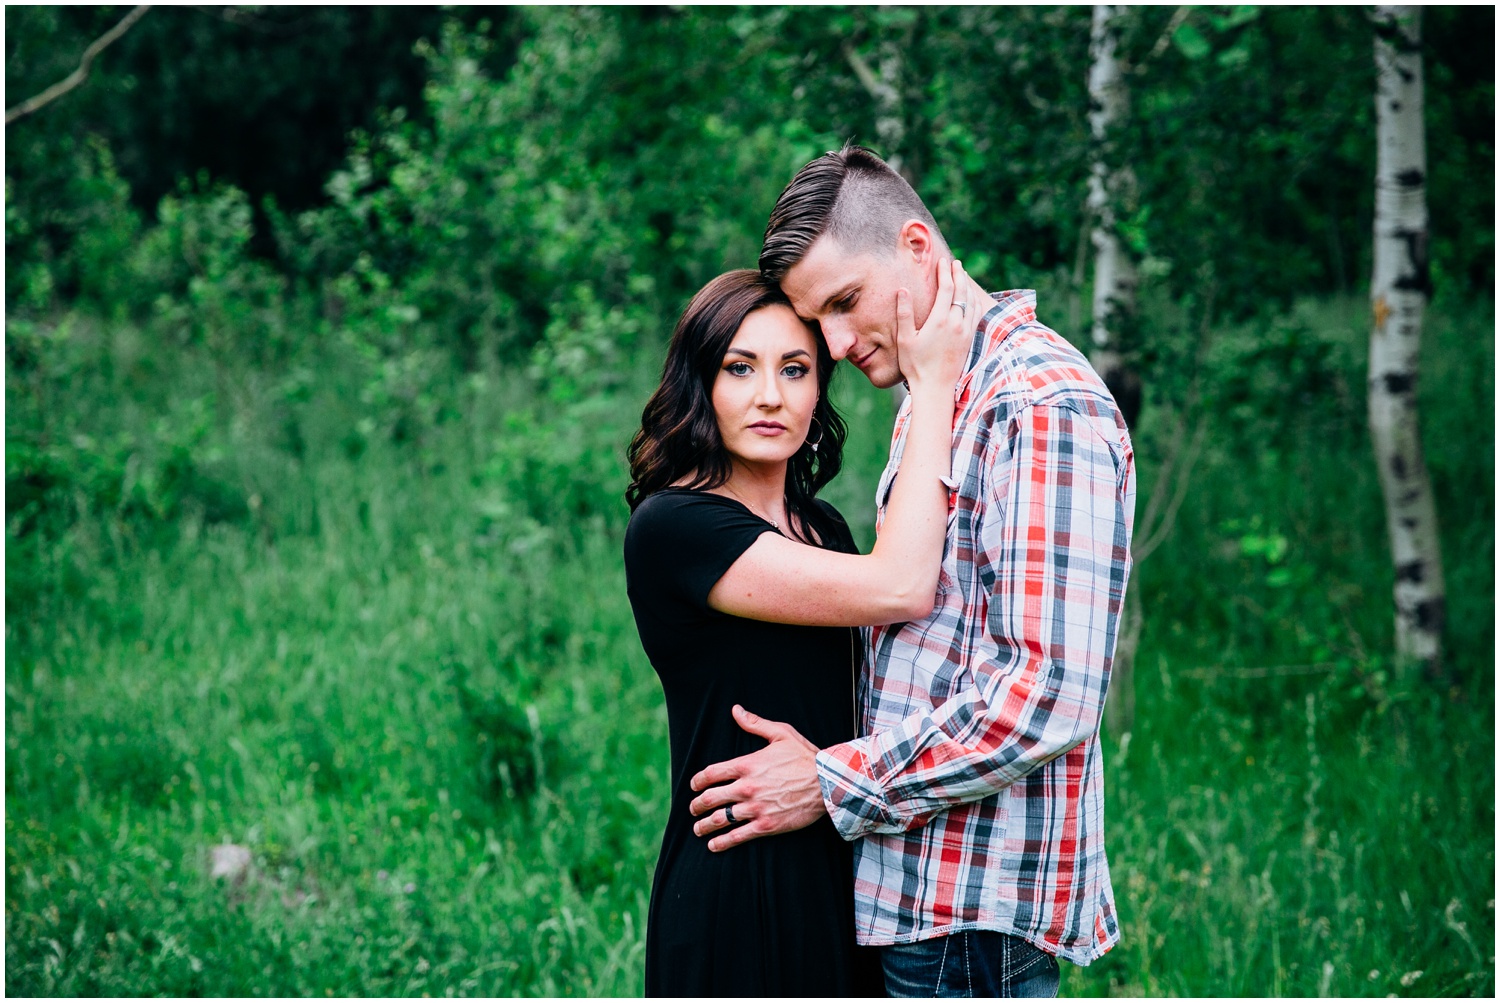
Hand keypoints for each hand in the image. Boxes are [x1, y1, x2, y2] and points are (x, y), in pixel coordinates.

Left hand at [688, 705, 826, 851]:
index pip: (711, 773)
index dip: (697, 781)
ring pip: (720, 819)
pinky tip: (713, 845)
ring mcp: (755, 808)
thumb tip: (736, 710)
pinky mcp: (766, 826)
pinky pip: (737, 836)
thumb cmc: (806, 757)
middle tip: (692, 809)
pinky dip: (722, 842)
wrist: (828, 784)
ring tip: (698, 828)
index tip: (693, 786)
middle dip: (696, 805)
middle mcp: (746, 787)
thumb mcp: (781, 733)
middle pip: (710, 798)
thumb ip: (755, 724)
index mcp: (747, 765)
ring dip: (704, 825)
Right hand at [895, 258, 978, 394]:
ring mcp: (966, 332)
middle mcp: (957, 324)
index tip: (942, 261)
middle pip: (962, 291)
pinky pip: (976, 314)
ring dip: (967, 286)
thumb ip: (904, 313)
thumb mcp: (905, 339)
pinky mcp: (970, 340)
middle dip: (959, 274)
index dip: (945, 272)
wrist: (935, 388)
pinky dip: (974, 301)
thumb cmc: (915, 365)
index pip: (946, 288)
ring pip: (971, 301)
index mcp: (940, 320)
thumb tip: (903, 290)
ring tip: (962, 276)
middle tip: (955, 262)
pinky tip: (970, 299)